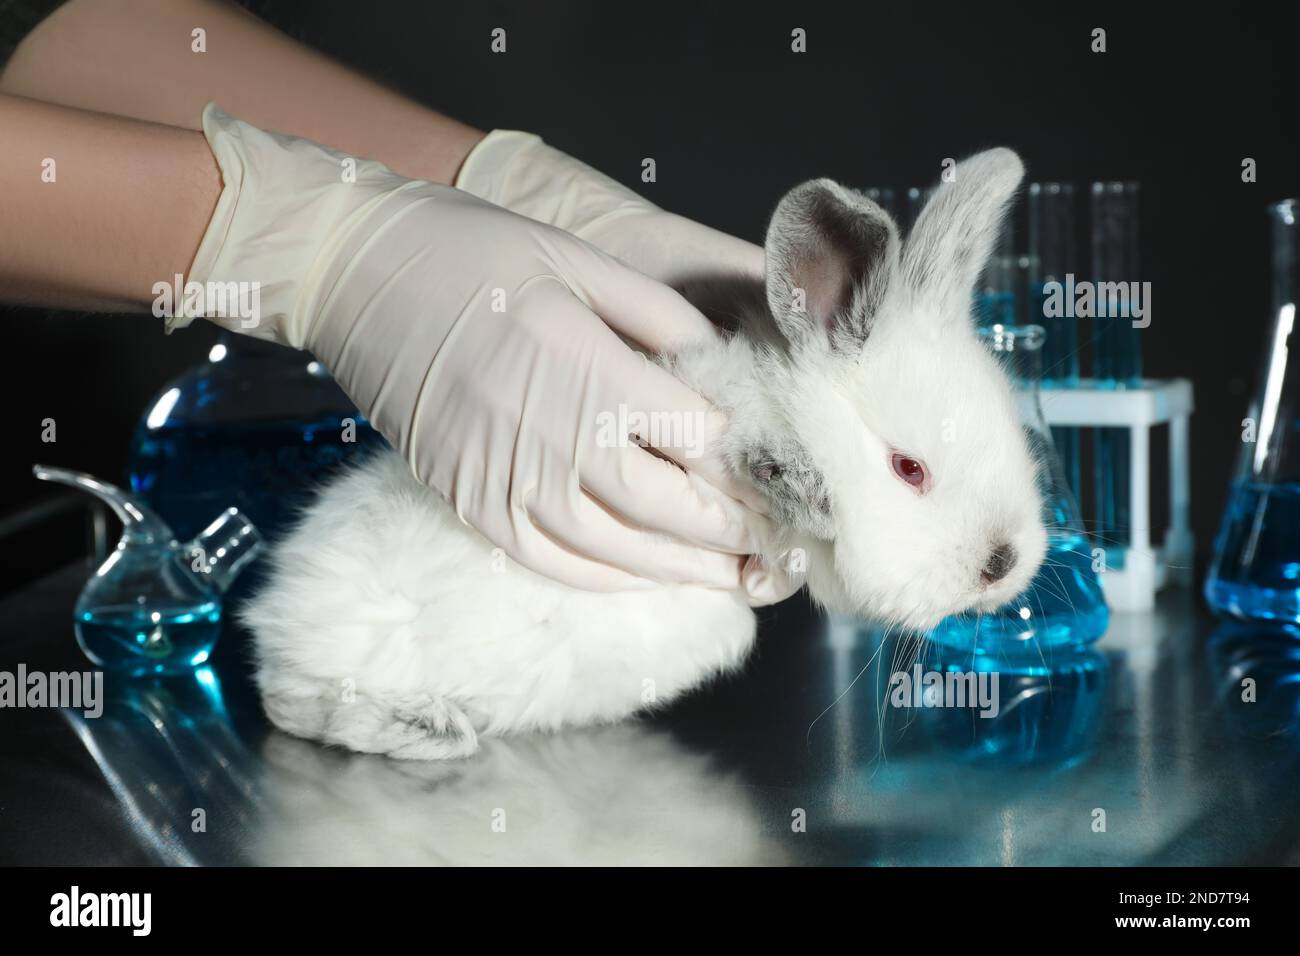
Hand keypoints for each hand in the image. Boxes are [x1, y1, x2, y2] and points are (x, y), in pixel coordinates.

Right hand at [456, 130, 798, 604]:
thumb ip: (659, 319)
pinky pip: (551, 560)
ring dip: (681, 570)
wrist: (353, 272)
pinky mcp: (469, 501)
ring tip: (732, 576)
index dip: (744, 464)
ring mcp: (503, 479)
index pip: (694, 438)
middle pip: (666, 507)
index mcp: (586, 368)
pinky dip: (608, 577)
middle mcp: (548, 437)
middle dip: (729, 531)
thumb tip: (720, 369)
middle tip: (775, 544)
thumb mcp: (580, 260)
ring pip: (615, 551)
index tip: (777, 475)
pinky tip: (645, 576)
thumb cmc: (471, 252)